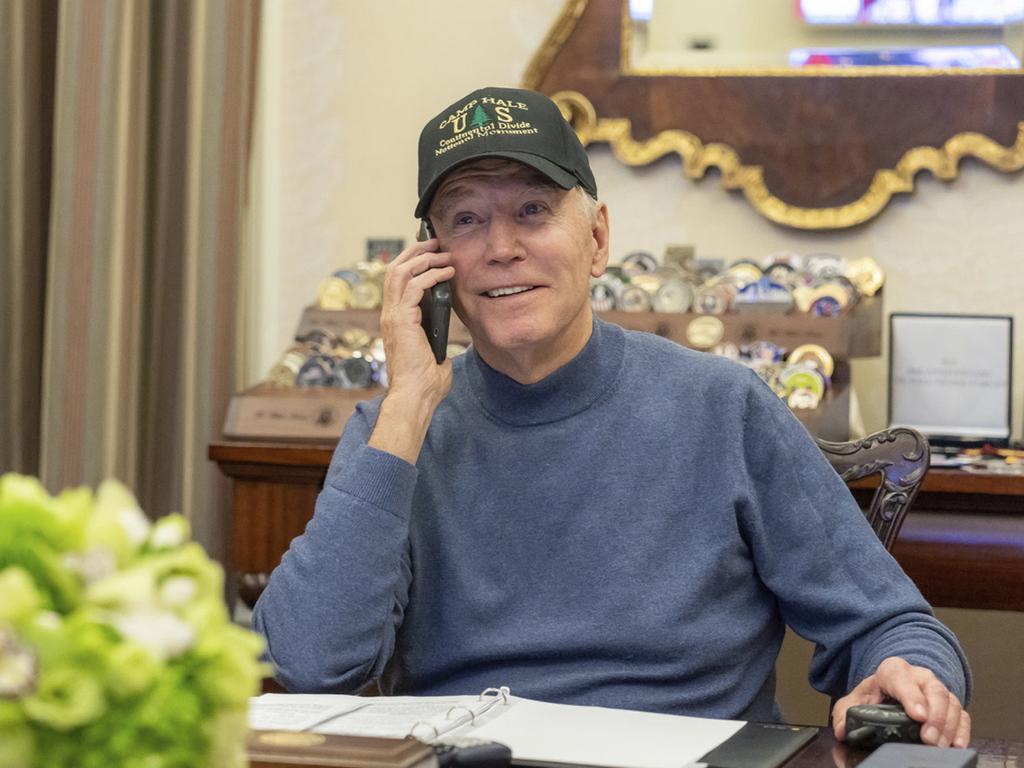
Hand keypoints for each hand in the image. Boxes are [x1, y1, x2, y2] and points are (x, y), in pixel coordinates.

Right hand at [378, 237, 454, 399]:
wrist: (415, 396)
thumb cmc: (425, 382)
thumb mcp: (435, 352)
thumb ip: (438, 340)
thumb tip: (451, 337)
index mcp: (396, 320)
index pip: (397, 281)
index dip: (413, 263)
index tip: (433, 254)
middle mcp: (389, 315)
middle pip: (395, 269)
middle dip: (416, 252)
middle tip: (436, 243)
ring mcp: (392, 316)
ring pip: (401, 272)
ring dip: (423, 259)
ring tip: (443, 254)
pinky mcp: (401, 320)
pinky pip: (413, 286)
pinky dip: (431, 275)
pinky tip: (447, 273)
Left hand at [832, 657, 969, 747]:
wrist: (885, 693)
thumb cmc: (872, 696)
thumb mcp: (853, 703)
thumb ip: (845, 715)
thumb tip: (842, 730)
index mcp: (892, 671)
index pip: (901, 678)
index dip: (911, 696)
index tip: (917, 715)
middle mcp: (918, 676)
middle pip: (933, 690)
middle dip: (934, 716)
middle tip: (928, 739)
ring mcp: (936, 690)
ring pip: (950, 702)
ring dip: (947, 726)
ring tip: (939, 746)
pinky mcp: (949, 705)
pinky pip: (962, 714)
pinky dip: (962, 729)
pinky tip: (957, 744)